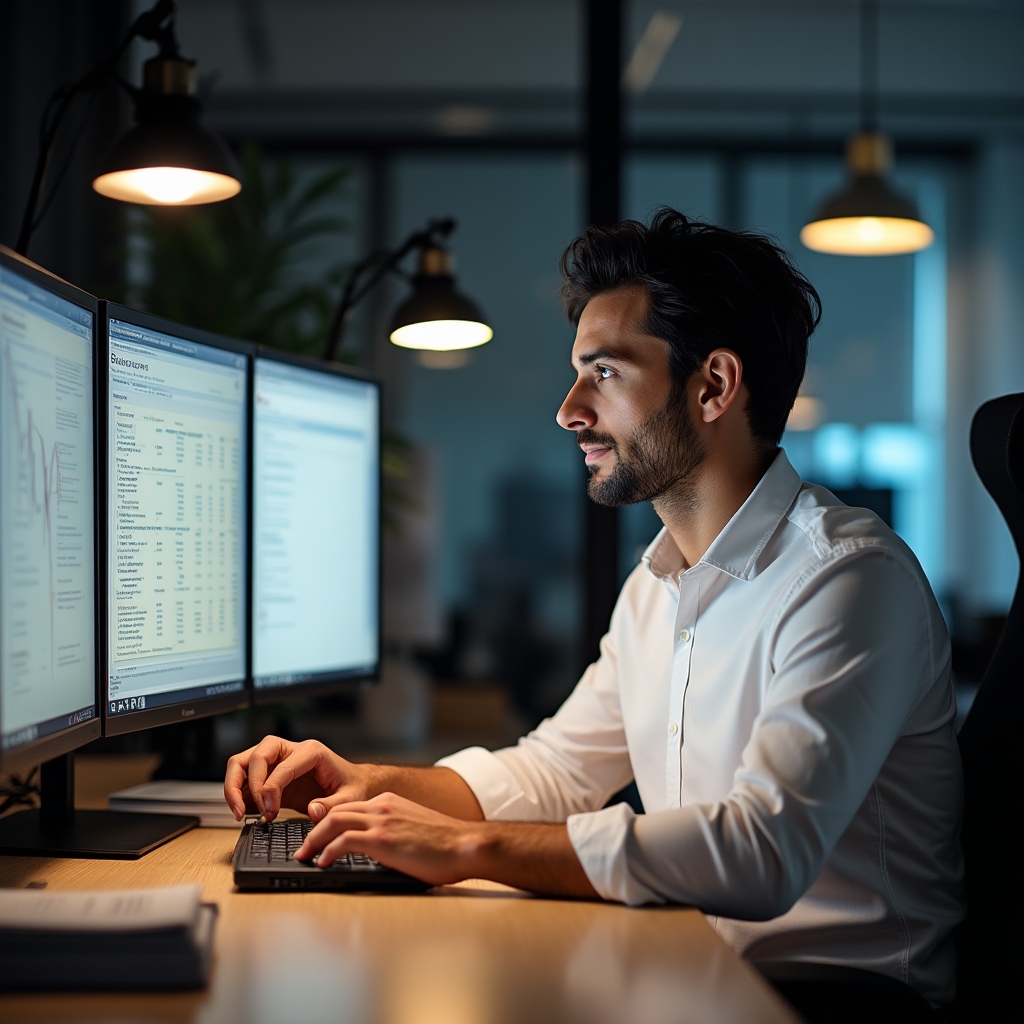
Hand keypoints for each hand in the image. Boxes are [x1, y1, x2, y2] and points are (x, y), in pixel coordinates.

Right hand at [223, 735, 380, 821]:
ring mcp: (279, 761)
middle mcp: (291, 751)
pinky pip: (245, 778)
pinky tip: (245, 813)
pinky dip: (239, 794)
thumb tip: (313, 811)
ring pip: (243, 762)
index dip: (270, 789)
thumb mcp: (350, 799)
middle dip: (247, 785)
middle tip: (248, 812)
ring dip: (234, 786)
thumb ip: (333, 806)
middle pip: (256, 756)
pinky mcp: (272, 775)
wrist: (354, 784)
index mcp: (311, 752)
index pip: (280, 766)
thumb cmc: (353, 786)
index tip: (270, 813)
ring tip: (239, 813)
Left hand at [294, 792, 480, 886]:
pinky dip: (327, 851)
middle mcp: (382, 805)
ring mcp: (382, 820)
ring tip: (304, 856)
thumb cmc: (446, 845)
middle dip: (313, 830)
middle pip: (335, 811)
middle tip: (302, 848)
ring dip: (313, 840)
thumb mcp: (414, 830)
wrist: (466, 844)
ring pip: (333, 822)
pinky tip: (322, 862)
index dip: (329, 823)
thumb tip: (378, 852)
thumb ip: (393, 832)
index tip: (318, 838)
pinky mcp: (382, 839)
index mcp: (389, 802)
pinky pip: (343, 841)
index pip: (349, 808)